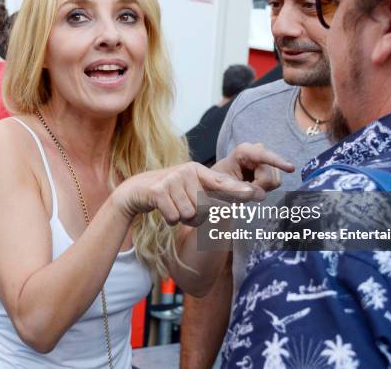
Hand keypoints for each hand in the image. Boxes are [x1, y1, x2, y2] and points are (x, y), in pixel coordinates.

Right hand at [112, 162, 264, 226]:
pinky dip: (169, 219)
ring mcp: (172, 179)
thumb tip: (244, 195)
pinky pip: (174, 217)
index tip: (253, 194)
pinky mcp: (158, 191)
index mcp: (198, 170)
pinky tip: (163, 209)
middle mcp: (186, 171)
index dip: (237, 190)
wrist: (137, 191)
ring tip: (173, 207)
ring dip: (182, 218)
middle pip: (204, 208)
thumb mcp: (191, 189)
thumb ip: (214, 193)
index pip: (221, 182)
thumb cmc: (170, 192)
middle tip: (184, 207)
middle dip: (196, 216)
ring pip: (189, 215)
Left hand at [213, 143, 294, 191]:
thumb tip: (259, 195)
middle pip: (270, 177)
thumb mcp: (221, 185)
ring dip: (260, 188)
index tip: (291, 168)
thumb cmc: (217, 180)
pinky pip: (274, 184)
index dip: (278, 162)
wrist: (219, 180)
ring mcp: (266, 160)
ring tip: (246, 184)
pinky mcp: (271, 168)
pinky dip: (263, 188)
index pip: (264, 156)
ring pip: (274, 182)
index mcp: (244, 151)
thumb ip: (237, 190)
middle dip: (258, 187)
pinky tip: (253, 184)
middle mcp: (259, 151)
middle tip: (242, 186)